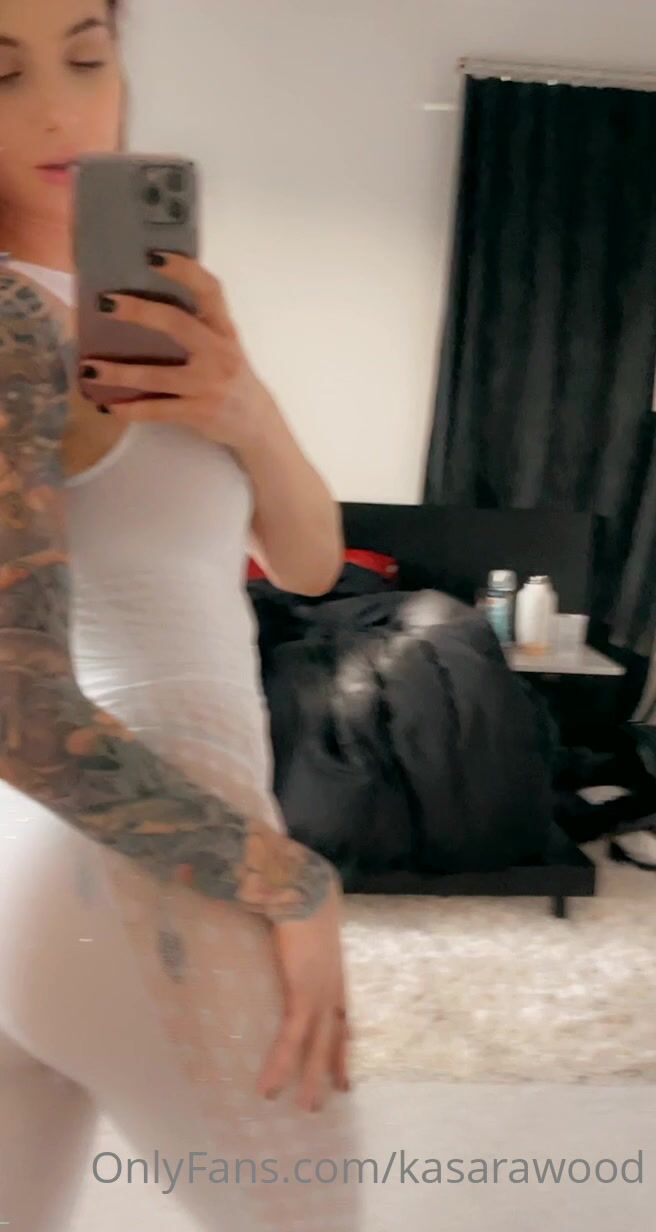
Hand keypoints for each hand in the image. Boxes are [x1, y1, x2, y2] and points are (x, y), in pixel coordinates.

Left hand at [79, 252, 267, 450]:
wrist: (257, 424)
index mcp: (224, 330)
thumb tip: (142, 303)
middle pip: (177, 324)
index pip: (209, 291)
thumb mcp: (223, 346)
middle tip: (104, 303)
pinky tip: (108, 404)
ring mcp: (208, 385)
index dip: (184, 270)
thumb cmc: (230, 377)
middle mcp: (218, 353)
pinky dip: (130, 409)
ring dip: (119, 372)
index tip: (153, 257)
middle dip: (139, 312)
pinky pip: (157, 410)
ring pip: (156, 376)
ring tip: (88, 367)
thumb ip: (197, 326)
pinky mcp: (198, 413)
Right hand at [257, 867, 352, 1112]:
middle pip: (338, 1031)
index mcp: (331, 963)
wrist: (299, 878)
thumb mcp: (289, 910)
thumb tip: (248, 906)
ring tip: (307, 1108)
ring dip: (312, 1076)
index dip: (344, 1036)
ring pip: (319, 1043)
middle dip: (336, 1063)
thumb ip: (271, 913)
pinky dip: (282, 1064)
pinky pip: (293, 1038)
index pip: (344, 1008)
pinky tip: (269, 1088)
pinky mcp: (303, 992)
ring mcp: (321, 988)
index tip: (346, 1060)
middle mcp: (332, 979)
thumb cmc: (291, 886)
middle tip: (337, 1093)